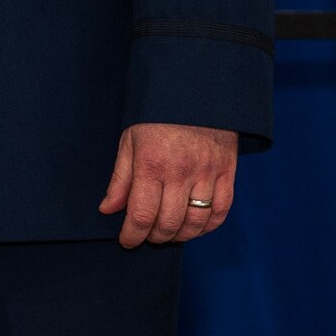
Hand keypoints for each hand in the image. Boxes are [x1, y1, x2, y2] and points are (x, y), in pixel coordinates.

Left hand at [99, 122, 238, 246]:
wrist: (194, 93)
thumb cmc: (156, 118)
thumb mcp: (129, 141)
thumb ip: (120, 179)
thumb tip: (108, 210)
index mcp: (151, 164)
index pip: (141, 214)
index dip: (133, 235)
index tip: (127, 241)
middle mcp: (181, 172)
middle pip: (169, 223)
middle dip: (154, 237)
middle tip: (146, 236)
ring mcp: (207, 174)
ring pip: (196, 222)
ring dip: (180, 236)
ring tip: (167, 234)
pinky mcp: (227, 173)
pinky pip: (221, 211)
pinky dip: (207, 227)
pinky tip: (194, 228)